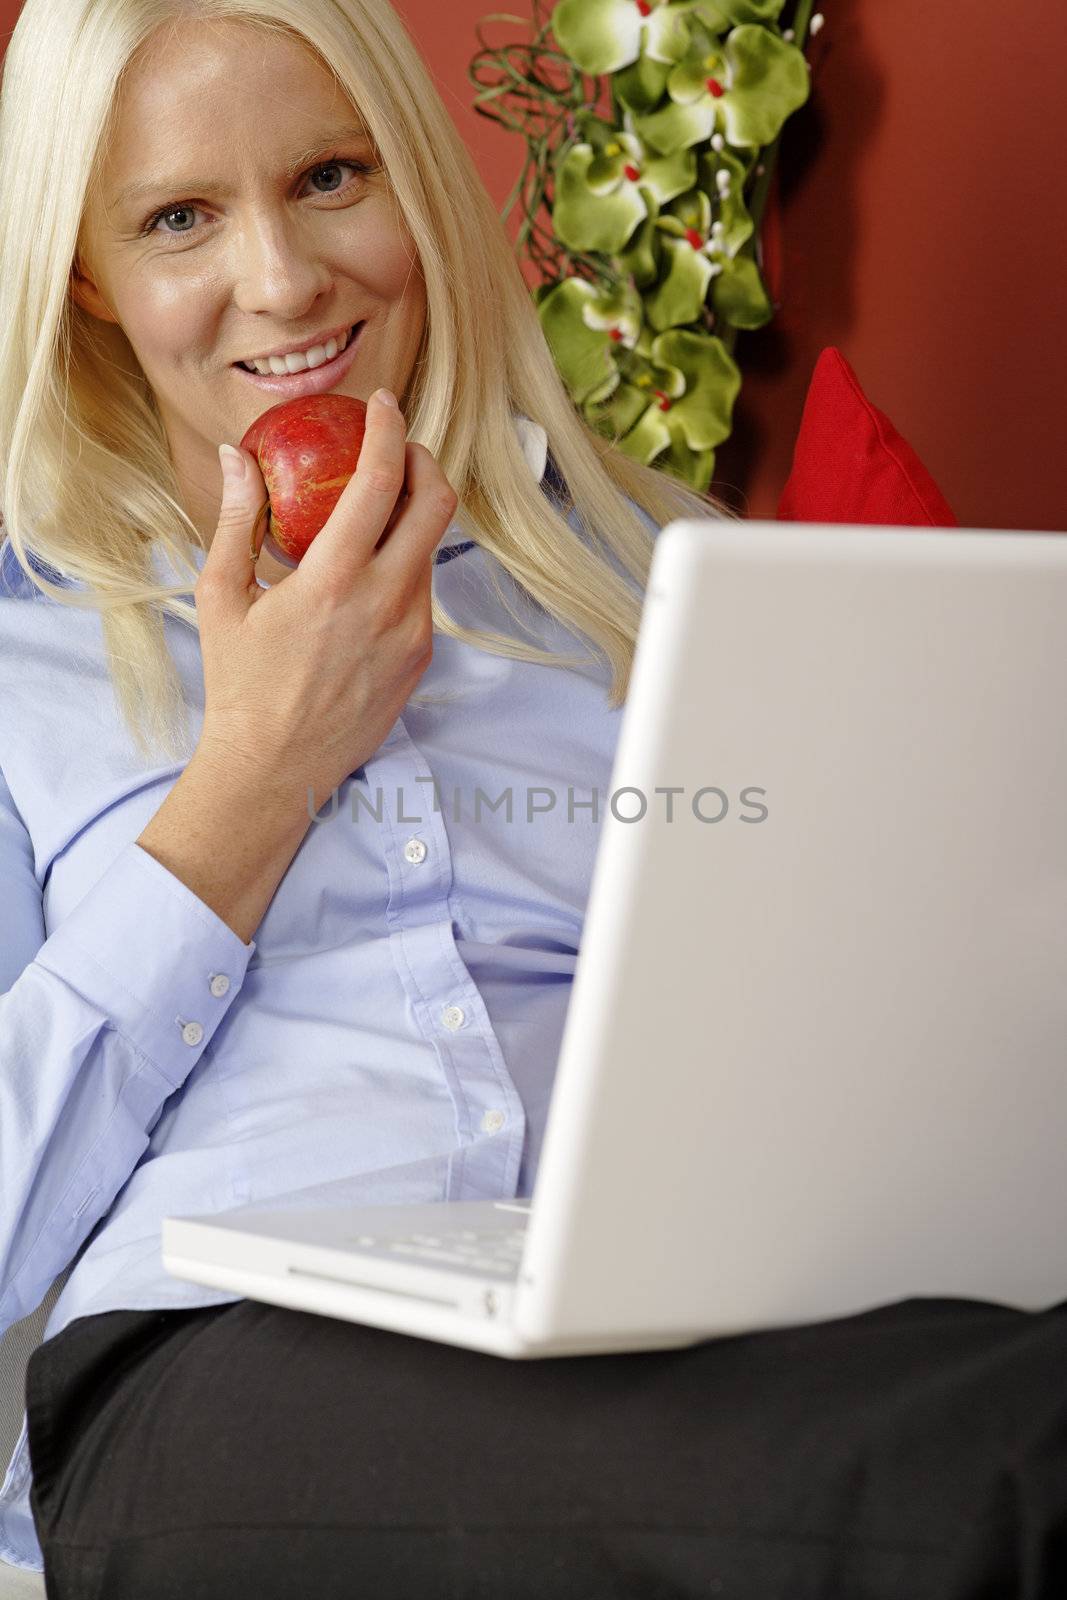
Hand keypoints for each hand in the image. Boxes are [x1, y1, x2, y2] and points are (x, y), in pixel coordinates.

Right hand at [197, 391, 457, 808]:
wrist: (274, 768)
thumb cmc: (240, 684)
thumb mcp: (223, 597)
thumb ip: (236, 520)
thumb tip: (235, 456)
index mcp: (335, 580)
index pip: (383, 481)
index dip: (389, 429)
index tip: (382, 403)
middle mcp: (386, 602)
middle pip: (438, 504)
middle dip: (423, 461)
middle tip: (396, 448)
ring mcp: (412, 633)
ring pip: (431, 550)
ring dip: (412, 516)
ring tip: (375, 509)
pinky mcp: (420, 658)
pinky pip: (422, 593)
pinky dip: (403, 565)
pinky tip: (368, 571)